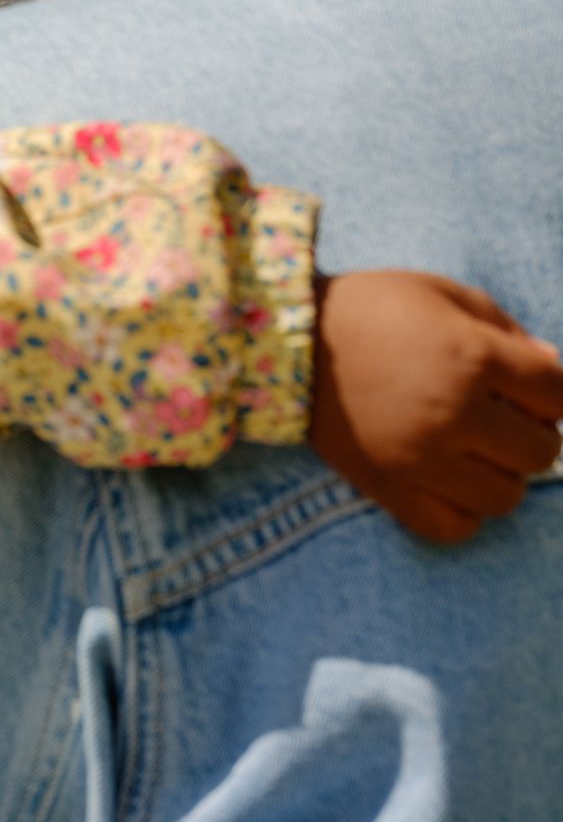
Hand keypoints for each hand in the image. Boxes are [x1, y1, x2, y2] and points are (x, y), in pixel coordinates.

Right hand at [310, 271, 562, 544]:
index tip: (532, 389)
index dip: (553, 393)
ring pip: (507, 496)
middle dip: (534, 433)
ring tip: (476, 451)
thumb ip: (506, 328)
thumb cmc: (371, 306)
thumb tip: (553, 370)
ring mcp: (422, 457)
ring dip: (502, 474)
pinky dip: (465, 510)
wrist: (286, 338)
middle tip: (503, 418)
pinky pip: (458, 527)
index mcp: (472, 356)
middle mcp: (454, 412)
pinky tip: (450, 480)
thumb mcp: (441, 293)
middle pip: (543, 452)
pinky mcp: (391, 489)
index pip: (558, 395)